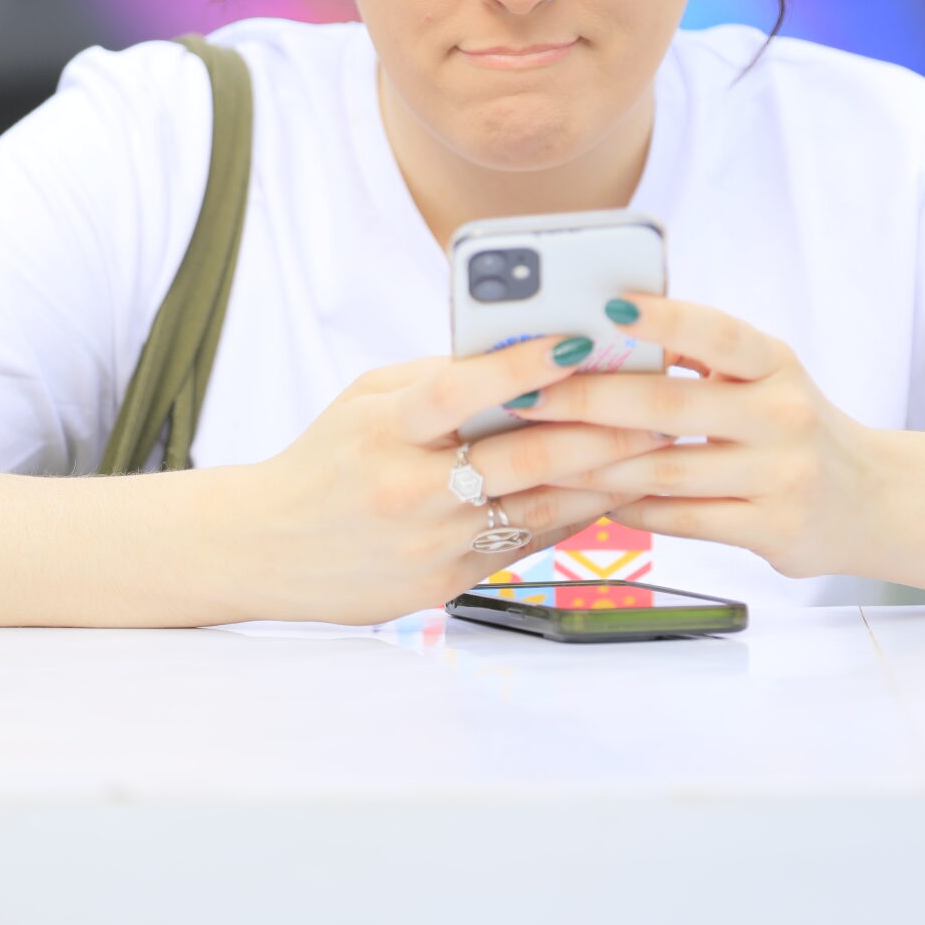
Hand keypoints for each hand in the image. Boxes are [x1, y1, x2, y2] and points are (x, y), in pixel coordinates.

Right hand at [237, 333, 666, 624]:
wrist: (266, 549)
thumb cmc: (327, 460)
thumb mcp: (366, 399)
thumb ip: (438, 378)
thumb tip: (522, 353)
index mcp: (384, 428)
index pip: (461, 390)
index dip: (523, 365)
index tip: (580, 341)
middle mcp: (408, 487)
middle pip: (520, 457)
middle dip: (598, 431)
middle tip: (657, 407)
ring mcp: (429, 542)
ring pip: (537, 508)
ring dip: (605, 480)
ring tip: (657, 451)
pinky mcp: (444, 583)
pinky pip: (525, 546)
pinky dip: (574, 518)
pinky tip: (615, 496)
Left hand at [518, 294, 882, 581]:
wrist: (872, 501)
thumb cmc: (792, 427)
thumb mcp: (766, 377)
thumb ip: (703, 359)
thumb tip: (606, 329)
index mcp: (776, 364)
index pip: (718, 332)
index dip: (664, 316)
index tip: (606, 303)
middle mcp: (783, 415)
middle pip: (670, 406)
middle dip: (589, 400)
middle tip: (527, 394)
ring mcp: (780, 476)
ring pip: (666, 471)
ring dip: (594, 463)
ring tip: (539, 454)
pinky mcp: (772, 530)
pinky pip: (681, 520)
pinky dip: (631, 508)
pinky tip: (592, 498)